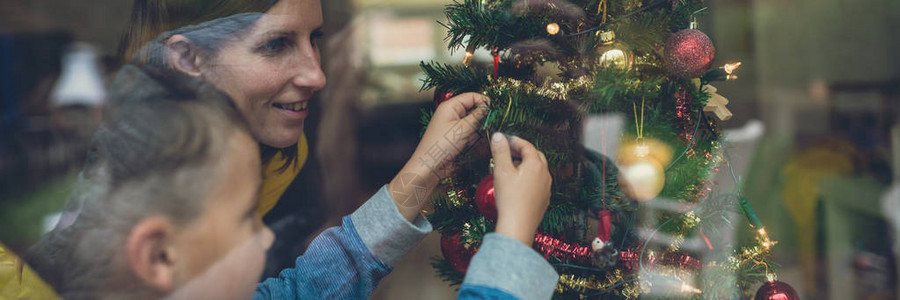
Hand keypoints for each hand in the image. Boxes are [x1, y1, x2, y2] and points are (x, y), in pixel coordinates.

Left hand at [389, 93, 489, 220]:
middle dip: (483, 116)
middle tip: (494, 123)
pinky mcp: (455, 137)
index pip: (472, 96)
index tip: (495, 110)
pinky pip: (469, 132)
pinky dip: (475, 136)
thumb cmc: (441, 145)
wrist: (429, 166)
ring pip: (473, 121)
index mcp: (450, 106)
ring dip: (480, 127)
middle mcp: (451, 114)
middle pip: (473, 108)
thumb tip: (488, 106)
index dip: (484, 101)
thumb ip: (477, 116)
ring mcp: (453, 125)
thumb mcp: (462, 128)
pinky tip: (480, 142)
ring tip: (488, 133)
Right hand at [489, 133, 551, 245]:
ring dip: (525, 165)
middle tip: (508, 152)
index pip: (526, 145)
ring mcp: (546, 187)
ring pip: (537, 170)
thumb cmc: (510, 199)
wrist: (518, 226)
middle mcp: (545, 174)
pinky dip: (528, 178)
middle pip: (535, 156)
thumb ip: (500, 151)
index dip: (514, 140)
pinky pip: (537, 183)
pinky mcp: (543, 199)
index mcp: (536, 164)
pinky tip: (517, 185)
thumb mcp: (501, 171)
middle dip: (521, 152)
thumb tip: (499, 136)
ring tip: (510, 168)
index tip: (504, 140)